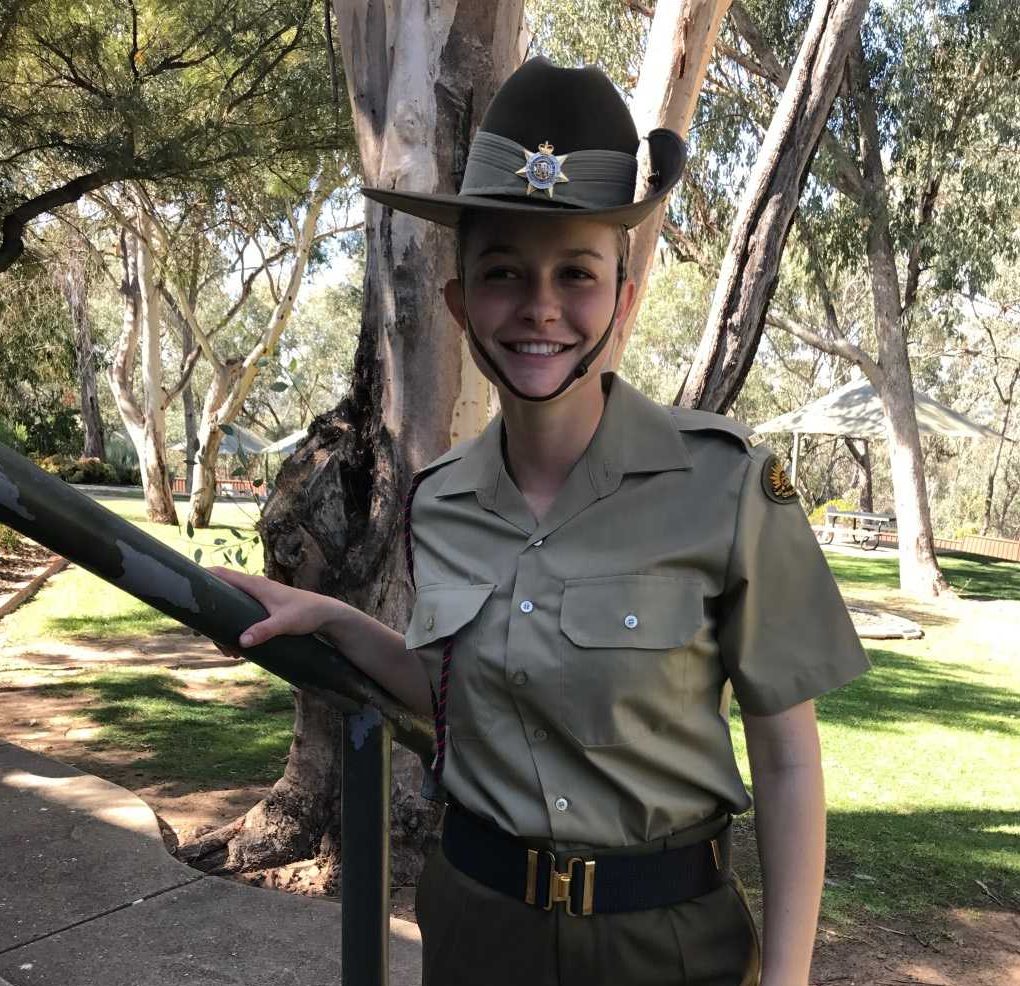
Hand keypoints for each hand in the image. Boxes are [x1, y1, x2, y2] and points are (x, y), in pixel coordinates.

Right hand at [206, 566, 336, 651]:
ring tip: (229, 653)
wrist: (325, 615)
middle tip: (206, 638)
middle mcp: (253, 589)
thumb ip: (264, 630)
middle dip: (211, 619)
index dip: (201, 577)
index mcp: (255, 585)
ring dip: (224, 632)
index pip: (222, 575)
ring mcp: (257, 600)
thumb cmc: (306, 613)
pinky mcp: (262, 611)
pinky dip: (236, 633)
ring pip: (230, 612)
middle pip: (220, 599)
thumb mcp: (284, 623)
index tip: (184, 589)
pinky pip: (241, 619)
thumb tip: (241, 642)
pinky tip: (239, 650)